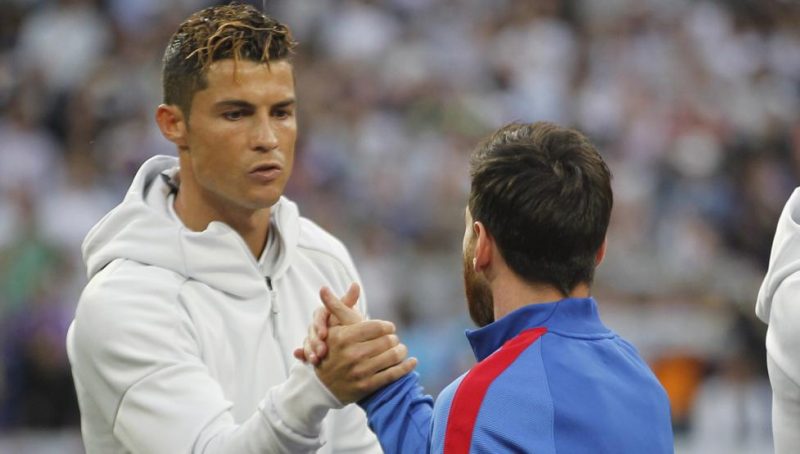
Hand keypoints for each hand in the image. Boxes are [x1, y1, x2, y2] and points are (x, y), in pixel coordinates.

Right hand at [292, 284, 358, 364]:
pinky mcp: (312, 347)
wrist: (356, 342)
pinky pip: (306, 351)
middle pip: (312, 330)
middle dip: (315, 341)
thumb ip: (349, 302)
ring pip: (308, 341)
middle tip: (322, 351)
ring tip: (316, 359)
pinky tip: (309, 361)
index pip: (318, 315)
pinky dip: (306, 356)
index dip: (320, 324)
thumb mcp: (351, 315)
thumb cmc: (354, 326)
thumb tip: (355, 284)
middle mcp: (318, 323)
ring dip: (310, 350)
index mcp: (326, 312)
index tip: (324, 334)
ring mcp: (314, 335)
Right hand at [306, 284, 416, 403]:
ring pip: (392, 357)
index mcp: (344, 337)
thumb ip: (343, 305)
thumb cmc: (330, 349)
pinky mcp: (366, 387)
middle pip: (387, 341)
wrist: (321, 384)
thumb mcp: (332, 326)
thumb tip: (354, 284)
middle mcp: (352, 354)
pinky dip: (406, 367)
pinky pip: (393, 374)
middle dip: (393, 339)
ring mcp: (359, 372)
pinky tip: (412, 362)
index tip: (388, 328)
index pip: (378, 326)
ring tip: (400, 349)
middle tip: (393, 340)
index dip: (387, 327)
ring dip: (400, 351)